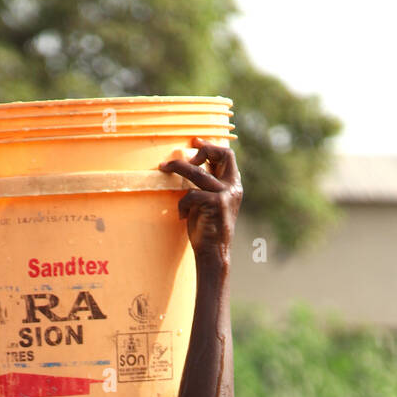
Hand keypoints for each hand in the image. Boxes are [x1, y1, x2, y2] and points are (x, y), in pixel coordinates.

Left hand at [158, 138, 241, 258]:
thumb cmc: (207, 229)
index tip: (194, 141)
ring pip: (197, 172)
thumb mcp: (207, 203)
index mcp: (232, 185)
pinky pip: (191, 195)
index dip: (210, 145)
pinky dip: (182, 205)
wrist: (214, 254)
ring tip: (163, 169)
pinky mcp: (215, 205)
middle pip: (222, 154)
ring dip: (177, 168)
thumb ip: (204, 186)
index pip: (226, 155)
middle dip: (202, 149)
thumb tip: (189, 168)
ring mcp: (225, 195)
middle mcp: (232, 187)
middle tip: (185, 155)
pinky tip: (182, 216)